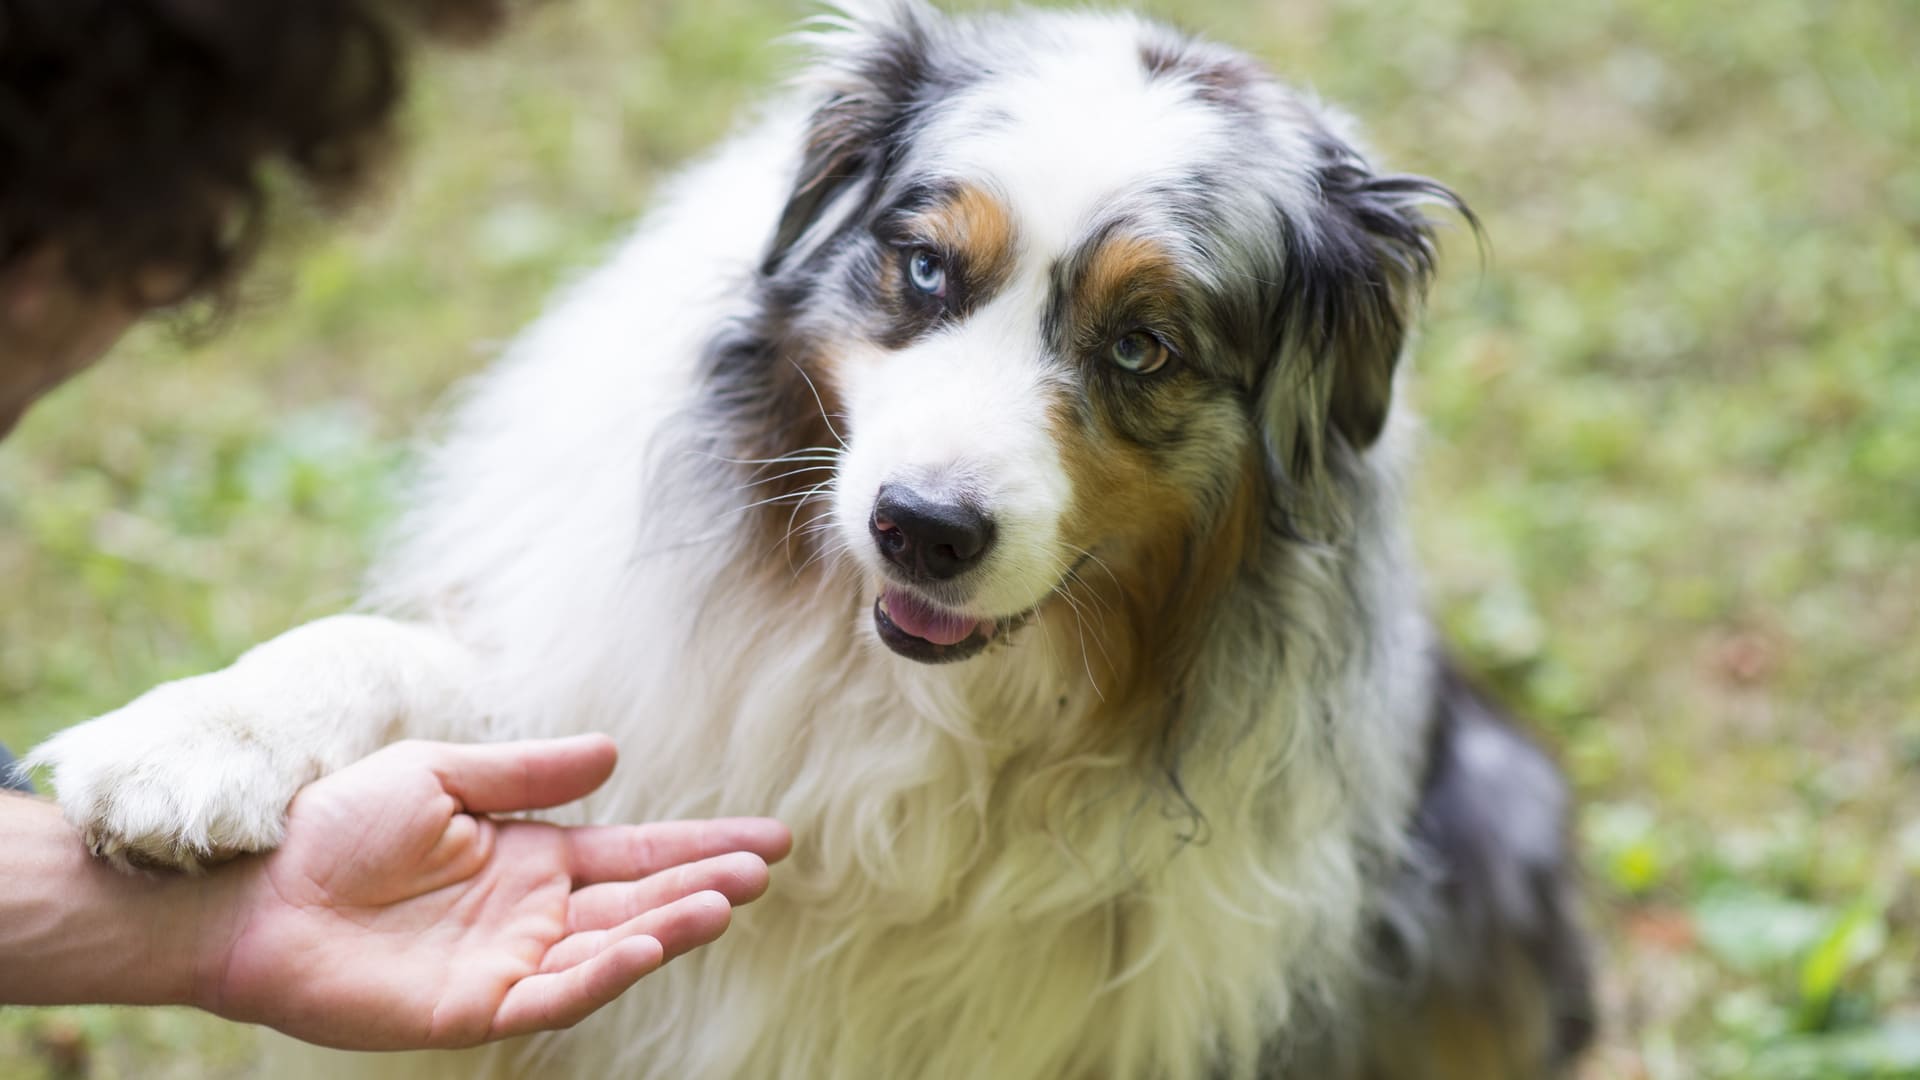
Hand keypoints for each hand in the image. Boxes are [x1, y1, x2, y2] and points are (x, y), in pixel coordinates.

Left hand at [192, 736, 789, 1049]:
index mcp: (533, 858)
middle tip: (761, 870)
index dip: (701, 846)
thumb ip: (525, 773)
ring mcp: (509, 964)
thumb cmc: (336, 826)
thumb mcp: (439, 776)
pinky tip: (644, 944)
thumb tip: (613, 756)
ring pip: (611, 951)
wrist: (255, 886)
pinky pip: (554, 995)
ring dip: (669, 929)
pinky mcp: (474, 1008)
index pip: (637, 855)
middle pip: (638, 903)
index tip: (771, 838)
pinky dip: (604, 974)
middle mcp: (534, 915)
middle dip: (702, 886)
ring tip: (723, 901)